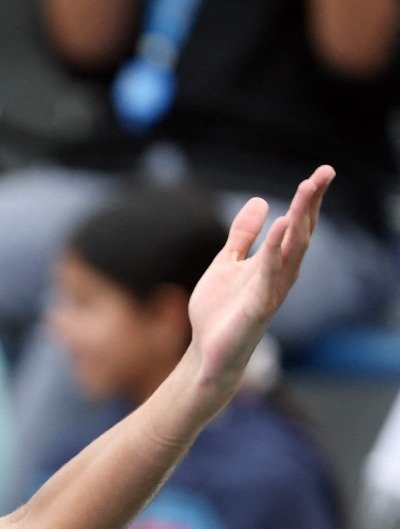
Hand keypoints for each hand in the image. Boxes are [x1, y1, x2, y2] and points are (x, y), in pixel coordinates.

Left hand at [186, 166, 333, 403]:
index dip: (308, 200)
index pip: (296, 226)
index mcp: (273, 263)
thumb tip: (260, 201)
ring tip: (308, 189)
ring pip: (293, 250)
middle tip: (324, 172)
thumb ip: (242, 236)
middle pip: (301, 232)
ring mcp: (272, 290)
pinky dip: (277, 249)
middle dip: (311, 202)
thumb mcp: (226, 263)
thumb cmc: (219, 312)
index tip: (321, 173)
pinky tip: (283, 225)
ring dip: (301, 219)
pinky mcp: (259, 307)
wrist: (206, 353)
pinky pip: (270, 274)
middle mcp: (280, 274)